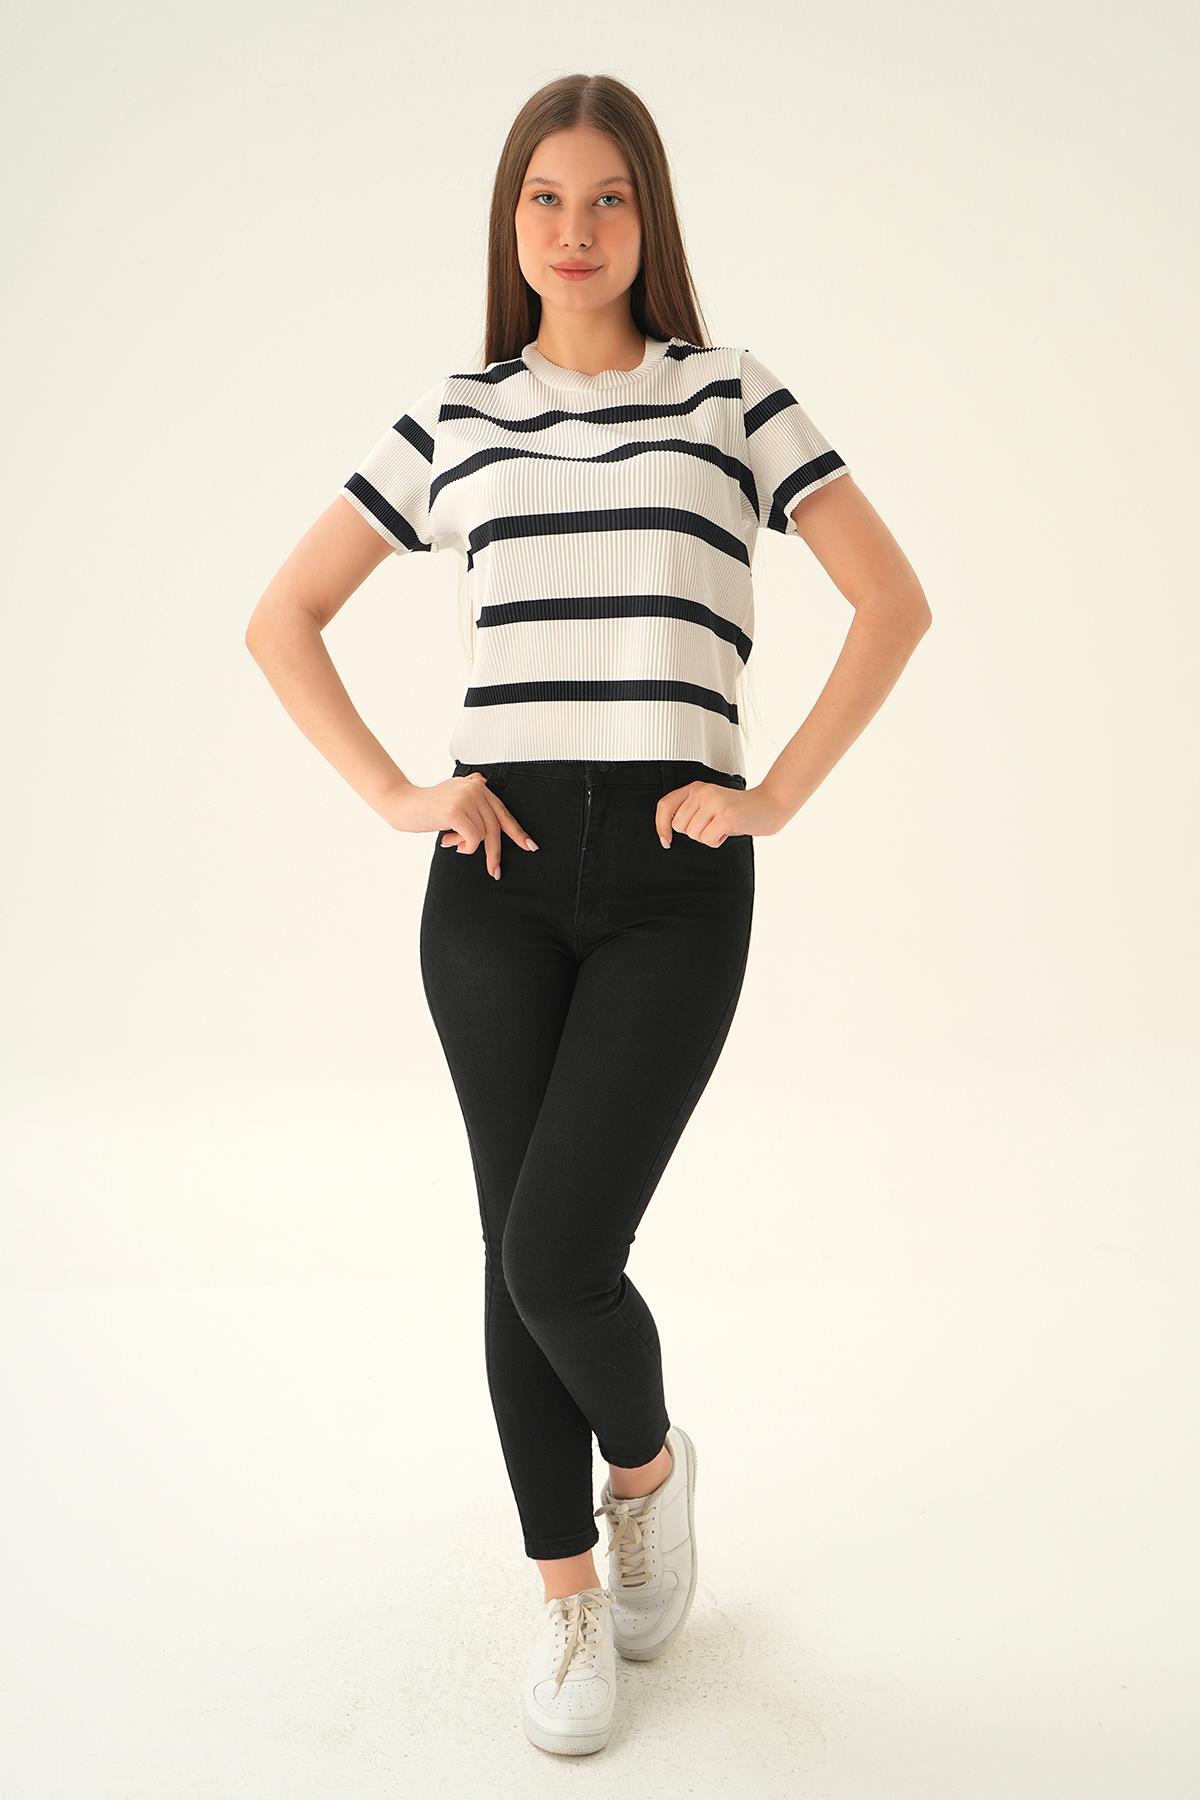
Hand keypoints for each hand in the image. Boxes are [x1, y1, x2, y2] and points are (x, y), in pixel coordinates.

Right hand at [386, 774, 537, 880]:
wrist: (402, 803)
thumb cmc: (426, 805)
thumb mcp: (451, 792)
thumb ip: (469, 790)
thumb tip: (483, 781)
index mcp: (477, 786)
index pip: (503, 812)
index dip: (517, 831)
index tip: (530, 846)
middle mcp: (475, 789)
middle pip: (495, 827)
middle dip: (495, 852)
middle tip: (494, 871)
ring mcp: (466, 799)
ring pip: (482, 835)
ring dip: (466, 845)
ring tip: (449, 840)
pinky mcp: (456, 811)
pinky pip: (473, 838)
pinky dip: (464, 846)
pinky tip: (448, 842)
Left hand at [654, 781, 785, 847]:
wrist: (769, 805)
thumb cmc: (740, 809)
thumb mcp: (710, 805)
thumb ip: (690, 812)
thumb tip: (667, 831)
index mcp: (696, 788)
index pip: (665, 805)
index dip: (660, 825)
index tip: (665, 840)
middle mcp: (703, 792)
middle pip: (679, 825)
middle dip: (695, 833)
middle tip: (713, 825)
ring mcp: (714, 802)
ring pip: (694, 834)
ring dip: (708, 837)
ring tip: (723, 826)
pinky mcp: (726, 815)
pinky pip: (708, 840)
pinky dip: (718, 841)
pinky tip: (729, 830)